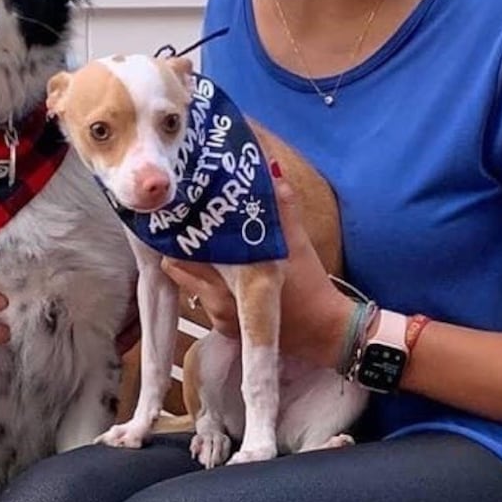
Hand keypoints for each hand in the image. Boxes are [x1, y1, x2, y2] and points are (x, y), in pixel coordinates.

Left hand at [160, 170, 350, 365]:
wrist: (324, 332)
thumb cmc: (311, 286)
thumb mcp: (298, 244)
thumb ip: (281, 208)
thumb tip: (270, 170)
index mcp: (232, 279)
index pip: (184, 253)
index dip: (179, 232)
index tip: (180, 213)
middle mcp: (219, 301)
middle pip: (178, 267)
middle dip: (181, 247)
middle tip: (186, 225)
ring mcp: (220, 318)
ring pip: (188, 283)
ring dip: (192, 266)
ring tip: (199, 245)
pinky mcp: (224, 329)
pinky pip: (202, 301)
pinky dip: (205, 286)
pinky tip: (215, 270)